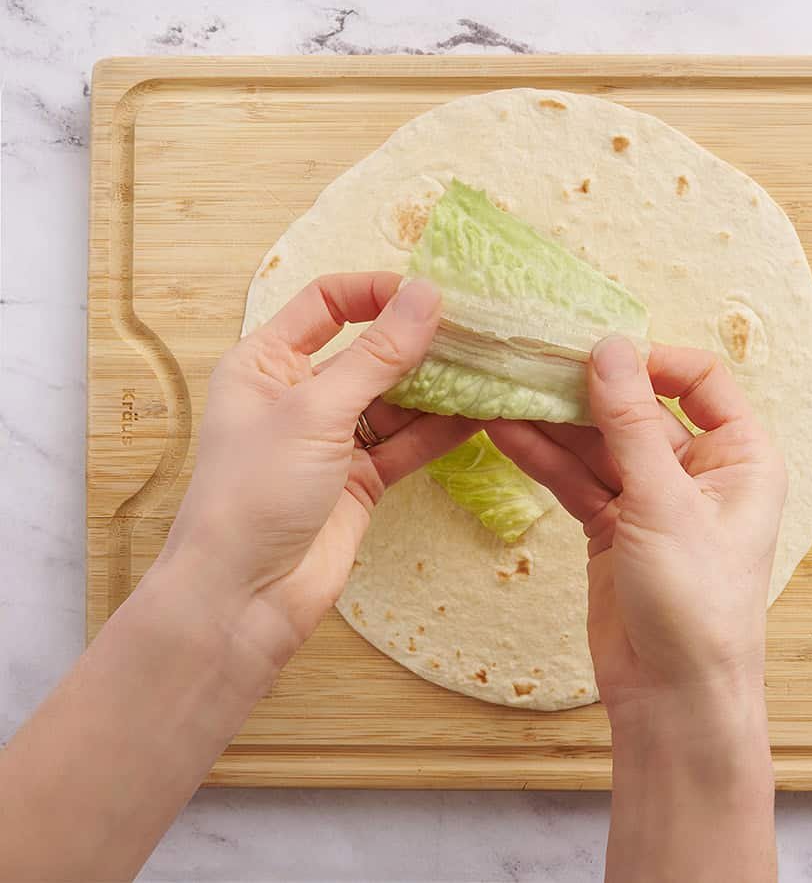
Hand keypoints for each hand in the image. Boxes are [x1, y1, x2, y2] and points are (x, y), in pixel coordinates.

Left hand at [162, 272, 479, 663]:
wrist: (244, 596)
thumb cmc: (255, 492)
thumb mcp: (316, 411)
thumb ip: (377, 355)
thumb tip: (426, 296)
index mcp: (266, 363)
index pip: (326, 304)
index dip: (375, 292)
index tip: (428, 294)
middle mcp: (299, 395)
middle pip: (369, 351)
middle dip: (419, 341)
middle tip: (476, 331)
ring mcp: (333, 440)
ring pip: (396, 399)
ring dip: (439, 386)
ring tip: (489, 369)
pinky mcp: (361, 480)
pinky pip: (408, 443)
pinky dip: (441, 430)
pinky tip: (481, 414)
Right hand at [488, 337, 786, 712]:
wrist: (673, 696)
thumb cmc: (697, 602)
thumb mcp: (664, 502)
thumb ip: (631, 423)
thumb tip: (609, 348)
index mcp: (740, 456)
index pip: (699, 380)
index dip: (650, 360)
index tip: (597, 351)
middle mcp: (700, 471)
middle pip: (639, 409)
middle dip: (587, 389)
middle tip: (533, 361)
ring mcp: (653, 499)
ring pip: (600, 444)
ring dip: (555, 422)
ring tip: (503, 390)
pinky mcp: (614, 526)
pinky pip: (578, 479)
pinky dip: (545, 458)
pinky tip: (506, 431)